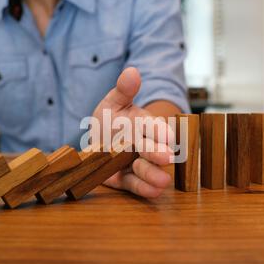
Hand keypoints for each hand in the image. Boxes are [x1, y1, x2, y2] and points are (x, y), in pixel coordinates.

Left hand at [92, 67, 174, 197]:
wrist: (95, 143)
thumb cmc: (109, 121)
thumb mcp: (113, 103)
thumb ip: (123, 90)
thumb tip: (132, 71)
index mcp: (144, 125)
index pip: (156, 127)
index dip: (161, 132)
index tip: (167, 136)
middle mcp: (144, 146)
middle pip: (153, 150)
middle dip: (158, 153)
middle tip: (166, 157)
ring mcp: (136, 164)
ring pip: (147, 170)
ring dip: (154, 175)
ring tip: (162, 180)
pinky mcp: (126, 180)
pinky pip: (136, 186)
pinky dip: (145, 189)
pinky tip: (154, 191)